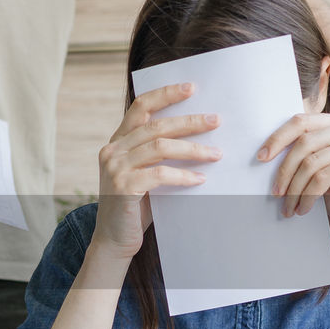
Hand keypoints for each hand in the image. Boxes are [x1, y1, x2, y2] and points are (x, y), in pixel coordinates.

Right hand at [93, 83, 220, 259]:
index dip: (166, 94)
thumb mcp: (145, 174)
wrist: (115, 240)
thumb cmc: (136, 207)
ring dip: (193, 149)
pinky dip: (183, 176)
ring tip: (216, 154)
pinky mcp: (123, 187)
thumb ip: (158, 155)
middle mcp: (112, 150)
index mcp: (117, 142)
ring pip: (160, 147)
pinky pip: (159, 175)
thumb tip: (199, 137)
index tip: (191, 88)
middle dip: (190, 121)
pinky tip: (200, 179)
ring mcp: (115, 168)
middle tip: (216, 121)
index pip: (140, 106)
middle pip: (156, 126)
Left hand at [260, 112, 329, 247]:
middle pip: (305, 141)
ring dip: (294, 189)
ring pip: (311, 162)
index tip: (261, 157)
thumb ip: (305, 155)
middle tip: (274, 192)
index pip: (303, 122)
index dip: (278, 138)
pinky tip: (303, 209)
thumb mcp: (322, 170)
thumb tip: (267, 152)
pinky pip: (322, 178)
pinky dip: (307, 196)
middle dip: (284, 169)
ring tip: (288, 207)